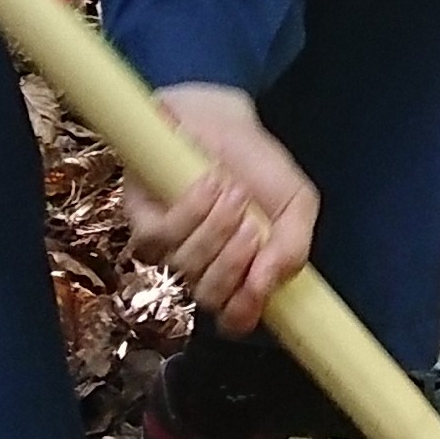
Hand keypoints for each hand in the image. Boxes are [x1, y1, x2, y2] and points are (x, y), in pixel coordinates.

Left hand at [125, 84, 318, 333]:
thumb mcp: (296, 205)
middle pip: (210, 296)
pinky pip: (161, 237)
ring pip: (187, 266)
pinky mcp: (143, 221)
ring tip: (233, 191)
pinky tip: (208, 183)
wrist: (226, 119)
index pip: (235, 319)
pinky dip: (190, 210)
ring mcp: (172, 247)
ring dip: (216, 227)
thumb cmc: (259, 165)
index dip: (243, 312)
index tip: (258, 288)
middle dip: (234, 261)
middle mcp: (204, 266)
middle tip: (252, 224)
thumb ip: (293, 249)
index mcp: (241, 272)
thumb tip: (267, 285)